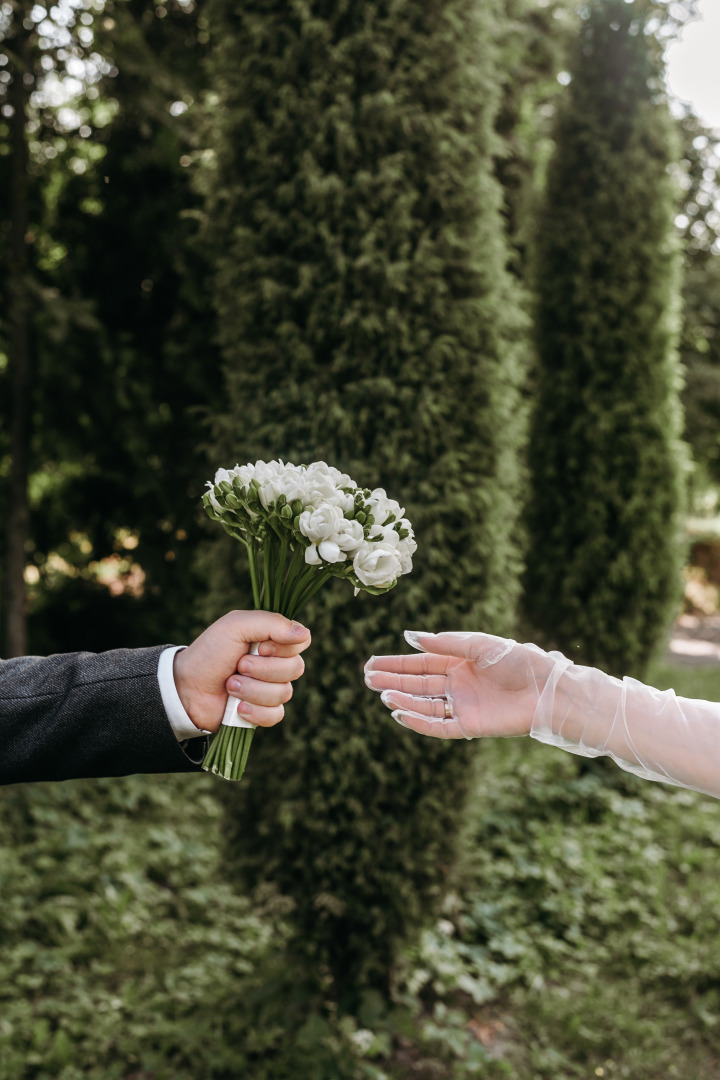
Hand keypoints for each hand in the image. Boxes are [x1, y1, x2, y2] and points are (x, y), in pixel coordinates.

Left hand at [173, 610, 310, 732]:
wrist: (186, 688)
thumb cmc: (210, 652)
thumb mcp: (236, 626)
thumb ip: (271, 623)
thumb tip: (304, 634)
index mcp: (273, 640)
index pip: (302, 641)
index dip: (284, 647)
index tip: (260, 647)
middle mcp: (277, 664)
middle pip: (296, 668)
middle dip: (263, 669)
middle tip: (238, 666)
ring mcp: (271, 689)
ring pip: (285, 693)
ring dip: (252, 689)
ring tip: (230, 685)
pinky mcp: (264, 712)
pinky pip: (276, 715)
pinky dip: (255, 711)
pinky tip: (237, 707)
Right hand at [364, 630, 557, 739]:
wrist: (547, 690)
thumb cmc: (520, 661)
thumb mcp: (481, 644)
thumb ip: (446, 642)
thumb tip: (410, 636)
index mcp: (461, 663)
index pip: (422, 663)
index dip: (397, 663)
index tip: (372, 662)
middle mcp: (459, 685)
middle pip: (418, 683)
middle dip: (392, 680)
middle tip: (367, 677)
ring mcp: (463, 706)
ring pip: (424, 704)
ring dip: (402, 699)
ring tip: (380, 694)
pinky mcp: (470, 726)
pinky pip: (438, 726)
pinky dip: (419, 721)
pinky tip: (400, 713)